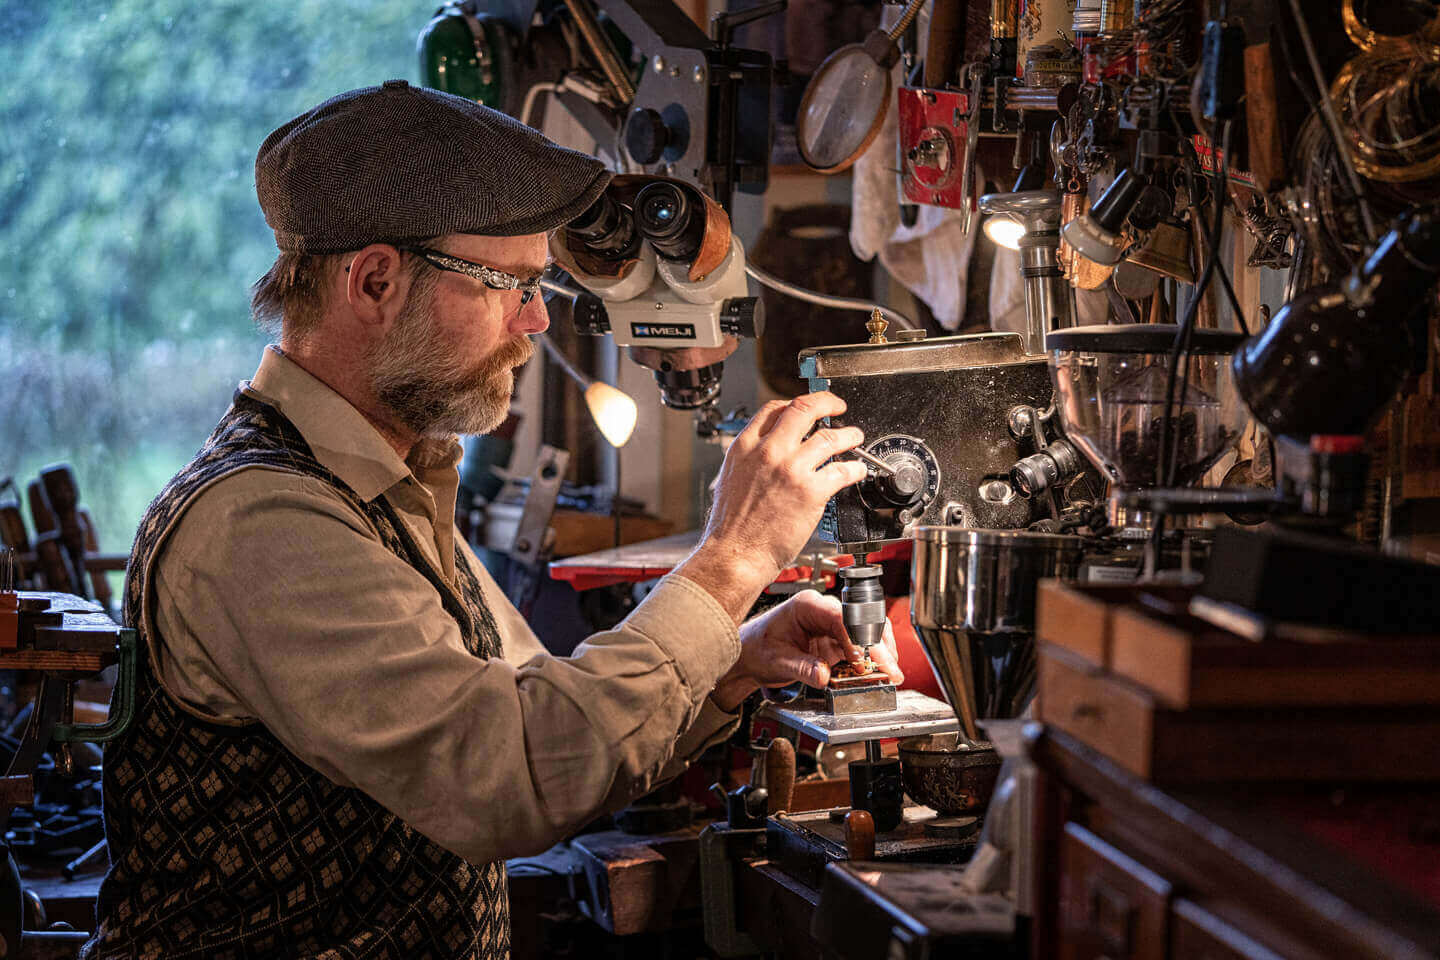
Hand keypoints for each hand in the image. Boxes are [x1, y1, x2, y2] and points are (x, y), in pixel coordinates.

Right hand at [676, 393, 867, 622]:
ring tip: (855, 436)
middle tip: (837, 406)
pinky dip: (855, 468)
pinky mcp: (811, 491)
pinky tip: (857, 470)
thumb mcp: (731, 478)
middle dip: (827, 402)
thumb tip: (770, 453)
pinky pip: (842, 470)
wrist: (734, 553)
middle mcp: (769, 452)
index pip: (774, 409)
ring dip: (848, 434)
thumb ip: (751, 460)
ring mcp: (791, 469)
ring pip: (829, 437)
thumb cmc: (730, 526)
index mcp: (745, 447)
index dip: (795, 404)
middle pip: (804, 410)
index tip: (808, 409)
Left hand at [710, 590, 905, 710]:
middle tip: (890, 669)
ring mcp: (832, 627)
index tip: (862, 657)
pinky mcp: (836, 643)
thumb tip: (823, 675)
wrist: (749, 655)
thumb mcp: (776, 660)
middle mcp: (823, 611)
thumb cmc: (756, 647)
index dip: (855, 636)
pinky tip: (880, 674)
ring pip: (865, 634)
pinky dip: (871, 662)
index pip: (839, 615)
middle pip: (859, 623)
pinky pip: (860, 649)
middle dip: (877, 646)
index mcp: (807, 605)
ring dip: (879, 654)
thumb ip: (801, 667)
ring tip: (891, 673)